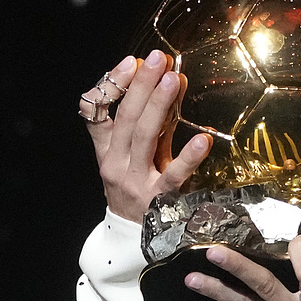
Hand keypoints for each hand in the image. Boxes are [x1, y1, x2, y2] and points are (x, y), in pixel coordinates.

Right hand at [84, 51, 211, 223]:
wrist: (132, 241)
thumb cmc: (134, 190)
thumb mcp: (130, 157)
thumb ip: (144, 124)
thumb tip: (167, 80)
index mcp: (107, 150)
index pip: (97, 112)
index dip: (113, 85)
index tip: (133, 61)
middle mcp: (116, 163)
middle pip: (126, 118)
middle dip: (142, 86)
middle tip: (159, 59)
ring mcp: (135, 181)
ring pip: (144, 138)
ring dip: (159, 107)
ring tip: (174, 80)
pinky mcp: (158, 200)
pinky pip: (173, 176)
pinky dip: (188, 157)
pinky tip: (202, 140)